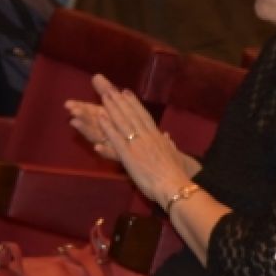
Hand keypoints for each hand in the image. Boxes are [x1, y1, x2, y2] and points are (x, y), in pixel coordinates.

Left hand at [72, 74, 192, 204]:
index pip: (144, 116)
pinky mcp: (129, 155)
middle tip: (110, 89)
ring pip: (123, 122)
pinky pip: (116, 138)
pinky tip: (100, 117)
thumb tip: (168, 137)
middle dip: (120, 101)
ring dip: (113, 108)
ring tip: (104, 96)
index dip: (134, 104)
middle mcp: (147, 136)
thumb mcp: (174, 156)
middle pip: (132, 115)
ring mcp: (137, 144)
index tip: (126, 92)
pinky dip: (108, 126)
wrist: (174, 185)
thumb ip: (169, 145)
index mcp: (157, 137)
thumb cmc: (175, 174)